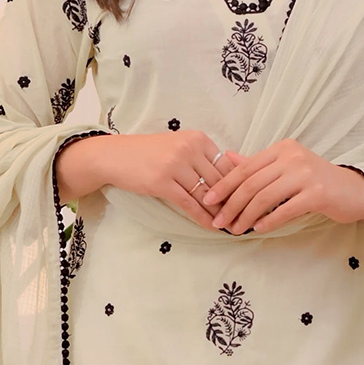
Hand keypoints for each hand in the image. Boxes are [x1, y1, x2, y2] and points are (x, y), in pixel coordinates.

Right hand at [54, 129, 234, 227]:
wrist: (115, 156)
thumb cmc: (148, 153)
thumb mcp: (178, 146)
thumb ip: (202, 158)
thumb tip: (229, 179)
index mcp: (197, 138)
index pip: (227, 164)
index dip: (238, 184)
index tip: (247, 200)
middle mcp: (189, 148)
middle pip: (219, 180)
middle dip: (232, 201)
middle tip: (244, 217)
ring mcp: (175, 165)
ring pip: (206, 194)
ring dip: (219, 212)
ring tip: (230, 225)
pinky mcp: (163, 182)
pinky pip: (189, 203)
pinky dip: (202, 217)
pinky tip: (211, 227)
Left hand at [201, 140, 363, 233]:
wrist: (353, 191)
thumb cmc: (316, 182)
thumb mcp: (286, 168)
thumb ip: (258, 164)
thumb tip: (228, 157)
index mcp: (282, 148)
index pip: (245, 167)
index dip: (224, 185)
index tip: (208, 201)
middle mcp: (292, 157)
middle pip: (251, 183)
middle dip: (231, 204)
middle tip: (219, 222)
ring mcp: (305, 174)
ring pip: (264, 197)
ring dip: (245, 216)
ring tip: (235, 229)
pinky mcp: (317, 193)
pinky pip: (284, 209)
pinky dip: (268, 220)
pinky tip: (258, 228)